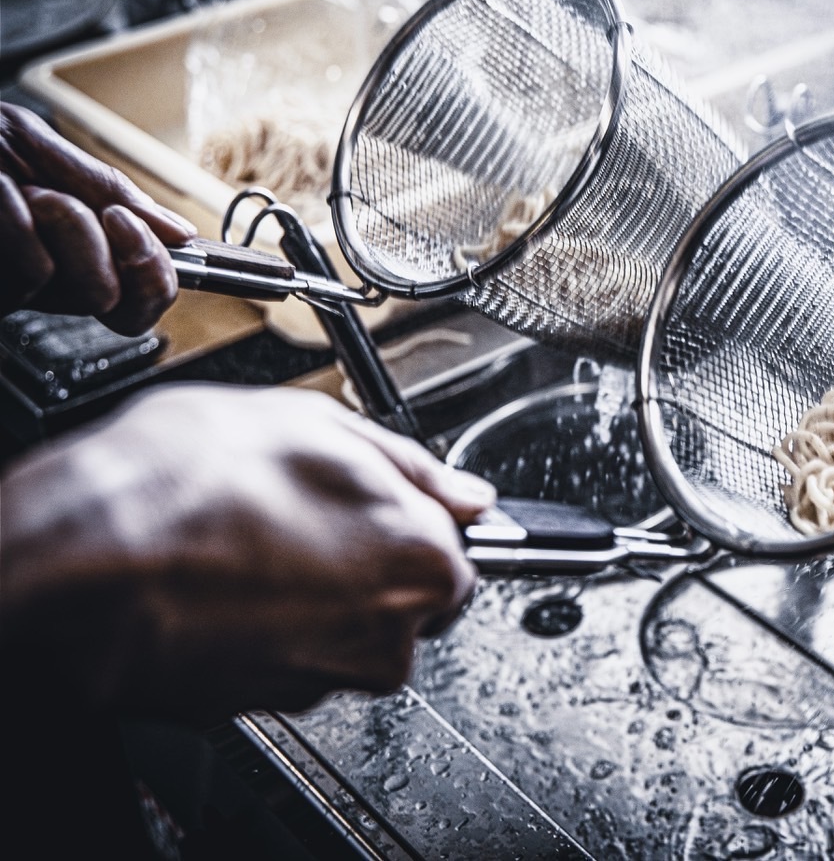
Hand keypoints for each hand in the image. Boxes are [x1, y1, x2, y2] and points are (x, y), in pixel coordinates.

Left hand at [0, 103, 196, 334]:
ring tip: (12, 186)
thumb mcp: (32, 144)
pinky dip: (16, 220)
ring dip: (59, 220)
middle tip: (81, 203)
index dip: (157, 277)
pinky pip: (31, 274)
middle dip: (115, 242)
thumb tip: (178, 232)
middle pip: (121, 302)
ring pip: (75, 286)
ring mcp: (11, 286)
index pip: (138, 297)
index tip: (145, 231)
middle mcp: (36, 279)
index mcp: (62, 247)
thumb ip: (106, 189)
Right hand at [0, 384, 492, 720]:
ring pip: (338, 631)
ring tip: (244, 540)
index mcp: (422, 564)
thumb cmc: (182, 484)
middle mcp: (384, 639)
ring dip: (305, 591)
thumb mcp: (315, 424)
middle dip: (362, 559)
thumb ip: (411, 465)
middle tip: (296, 511)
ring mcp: (317, 679)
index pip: (457, 553)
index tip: (370, 504)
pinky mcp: (255, 705)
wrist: (73, 560)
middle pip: (400, 599)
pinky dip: (258, 625)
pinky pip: (279, 658)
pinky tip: (217, 580)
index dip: (409, 519)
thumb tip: (464, 491)